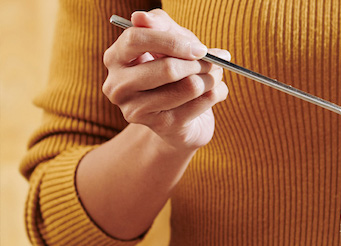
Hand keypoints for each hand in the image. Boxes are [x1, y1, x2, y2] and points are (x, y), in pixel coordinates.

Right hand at [102, 9, 228, 150]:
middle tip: (216, 62)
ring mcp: (136, 110)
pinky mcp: (161, 127)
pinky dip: (217, 93)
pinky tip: (216, 92)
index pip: (136, 39)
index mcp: (115, 58)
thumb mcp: (169, 42)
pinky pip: (201, 104)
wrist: (180, 118)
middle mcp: (118, 86)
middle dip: (200, 63)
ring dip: (212, 78)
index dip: (172, 41)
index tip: (198, 47)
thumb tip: (141, 16)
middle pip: (167, 69)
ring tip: (216, 76)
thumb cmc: (173, 73)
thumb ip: (159, 25)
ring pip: (189, 87)